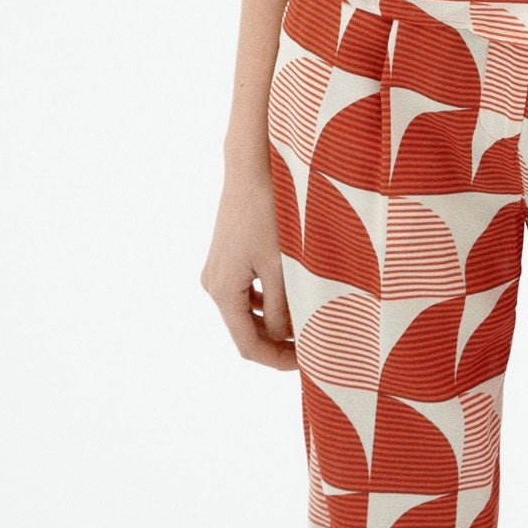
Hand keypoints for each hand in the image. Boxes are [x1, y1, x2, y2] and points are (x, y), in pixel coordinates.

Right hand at [201, 159, 299, 368]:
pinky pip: (247, 292)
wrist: (252, 165)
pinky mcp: (226, 256)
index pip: (249, 346)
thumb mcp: (282, 266)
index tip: (310, 361)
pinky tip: (293, 298)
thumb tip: (284, 340)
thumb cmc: (269, 212)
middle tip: (314, 345)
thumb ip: (282, 309)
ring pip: (248, 311)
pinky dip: (268, 301)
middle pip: (246, 330)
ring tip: (309, 322)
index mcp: (223, 291)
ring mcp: (218, 269)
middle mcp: (213, 284)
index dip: (279, 360)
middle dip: (279, 342)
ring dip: (275, 322)